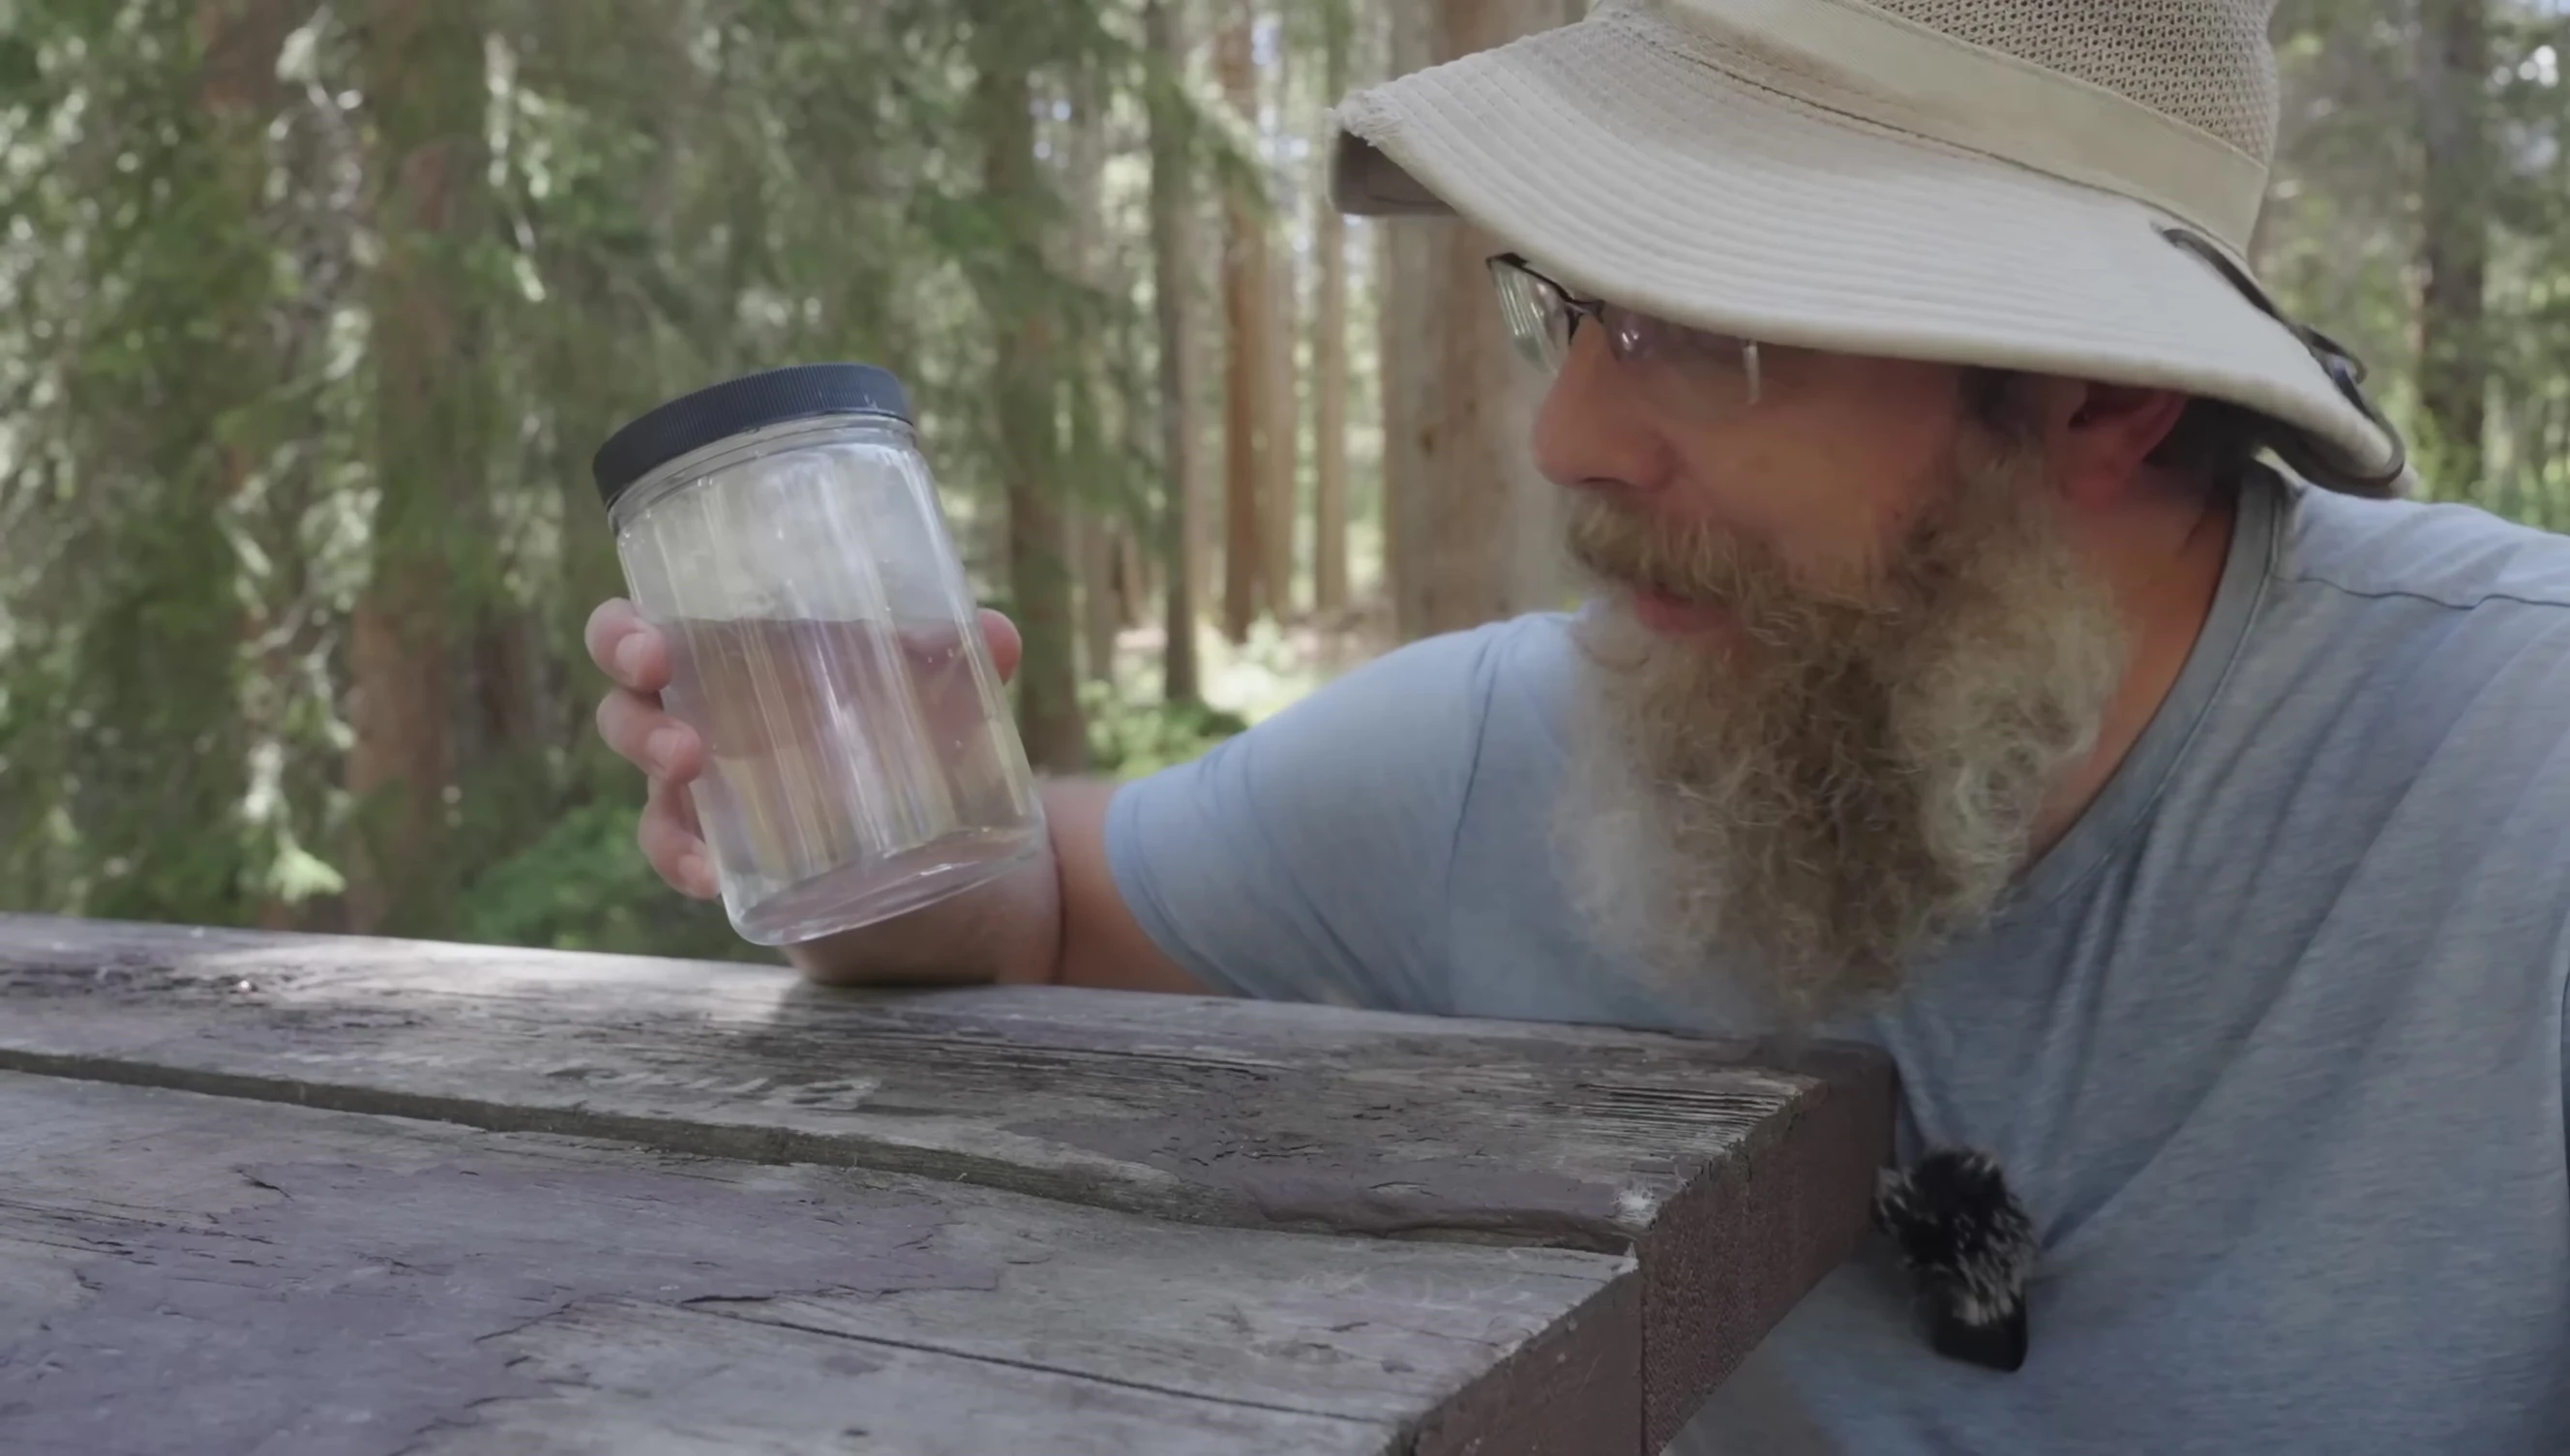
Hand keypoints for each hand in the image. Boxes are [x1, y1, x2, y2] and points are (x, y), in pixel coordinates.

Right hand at [585, 599, 1023, 900]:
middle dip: (631, 699)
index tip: (650, 640)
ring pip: (647, 782)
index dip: (624, 631)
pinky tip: (710, 873)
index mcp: (741, 662)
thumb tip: (996, 634)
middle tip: (660, 692)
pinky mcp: (730, 857)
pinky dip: (684, 860)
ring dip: (652, 766)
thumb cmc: (913, 749)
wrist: (943, 869)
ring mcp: (713, 797)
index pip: (650, 629)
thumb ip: (962, 668)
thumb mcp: (940, 707)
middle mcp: (710, 722)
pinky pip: (680, 855)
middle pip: (626, 702)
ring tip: (689, 766)